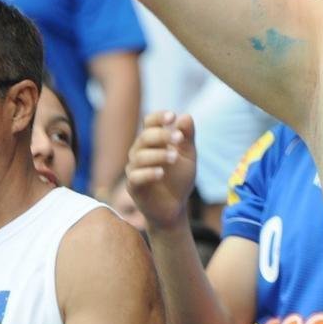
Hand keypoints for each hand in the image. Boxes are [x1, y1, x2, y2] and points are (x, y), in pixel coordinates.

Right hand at [125, 111, 196, 230]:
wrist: (175, 207)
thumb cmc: (179, 178)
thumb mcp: (188, 155)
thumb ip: (187, 136)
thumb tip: (185, 116)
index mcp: (153, 141)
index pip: (149, 123)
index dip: (158, 118)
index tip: (172, 116)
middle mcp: (139, 152)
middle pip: (145, 137)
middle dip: (163, 135)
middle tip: (180, 138)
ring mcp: (134, 169)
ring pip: (140, 156)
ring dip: (159, 154)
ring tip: (175, 158)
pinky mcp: (133, 186)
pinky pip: (135, 176)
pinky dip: (148, 173)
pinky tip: (161, 173)